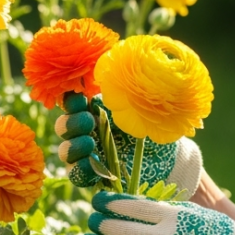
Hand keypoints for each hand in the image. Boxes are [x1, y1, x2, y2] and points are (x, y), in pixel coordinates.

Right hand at [54, 92, 202, 194]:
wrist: (171, 152)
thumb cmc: (156, 120)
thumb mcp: (143, 100)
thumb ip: (127, 85)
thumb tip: (117, 58)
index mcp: (95, 108)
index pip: (70, 102)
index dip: (69, 100)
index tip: (81, 97)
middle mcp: (87, 130)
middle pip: (63, 126)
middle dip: (70, 123)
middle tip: (89, 121)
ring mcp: (90, 153)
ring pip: (65, 152)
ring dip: (72, 147)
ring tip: (90, 144)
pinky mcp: (96, 175)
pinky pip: (77, 175)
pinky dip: (81, 170)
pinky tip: (93, 165)